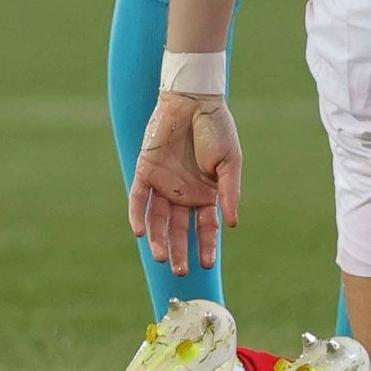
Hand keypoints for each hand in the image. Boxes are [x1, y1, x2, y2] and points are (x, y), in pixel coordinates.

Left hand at [128, 91, 241, 273]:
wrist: (194, 99)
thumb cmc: (217, 127)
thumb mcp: (230, 161)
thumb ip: (229, 191)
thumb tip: (233, 224)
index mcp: (205, 193)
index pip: (205, 226)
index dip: (207, 245)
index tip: (208, 265)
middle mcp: (182, 193)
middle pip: (179, 229)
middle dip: (180, 250)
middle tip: (180, 272)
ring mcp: (163, 183)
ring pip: (158, 219)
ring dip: (158, 238)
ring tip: (160, 257)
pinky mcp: (145, 170)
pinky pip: (138, 198)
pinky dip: (137, 215)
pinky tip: (140, 232)